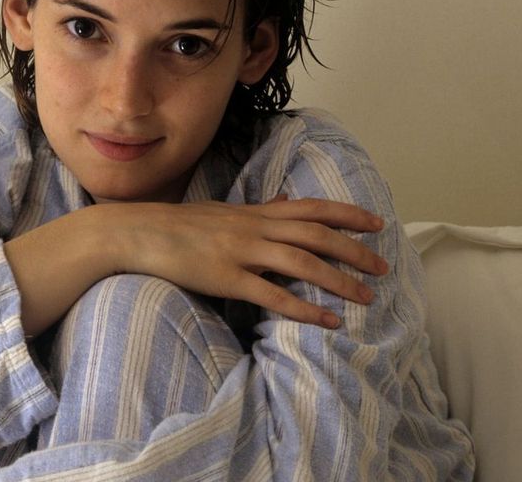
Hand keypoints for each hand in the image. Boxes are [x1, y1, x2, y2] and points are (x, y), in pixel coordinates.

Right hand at [90, 196, 388, 328]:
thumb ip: (259, 210)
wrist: (138, 233)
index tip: (377, 223)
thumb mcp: (224, 211)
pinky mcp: (227, 279)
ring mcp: (242, 252)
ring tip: (366, 297)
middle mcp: (254, 228)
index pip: (312, 208)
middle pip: (316, 235)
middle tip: (383, 266)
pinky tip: (328, 321)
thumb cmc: (180, 226)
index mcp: (255, 212)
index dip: (347, 215)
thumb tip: (286, 200)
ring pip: (303, 263)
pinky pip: (273, 295)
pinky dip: (304, 308)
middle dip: (354, 250)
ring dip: (339, 280)